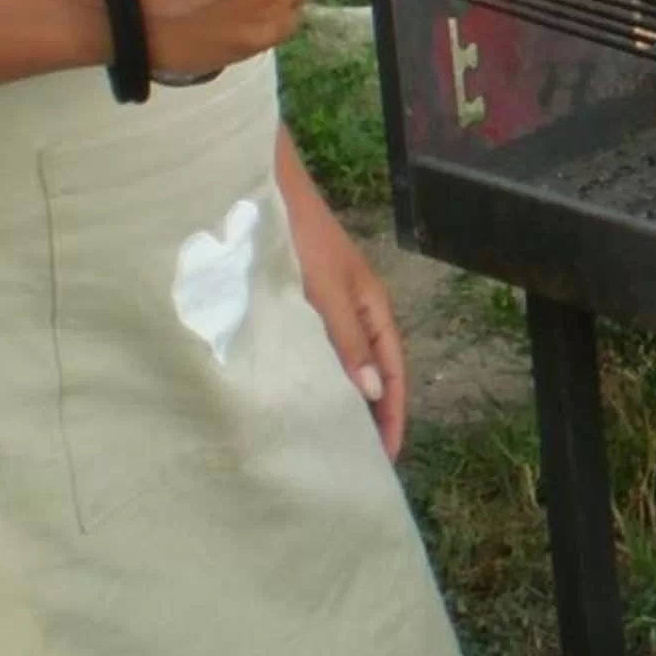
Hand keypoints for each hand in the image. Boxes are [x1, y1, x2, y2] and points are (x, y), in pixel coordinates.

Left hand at [283, 160, 408, 459]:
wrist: (263, 191)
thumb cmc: (300, 237)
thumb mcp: (327, 289)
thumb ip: (346, 339)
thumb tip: (373, 395)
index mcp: (372, 307)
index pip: (392, 373)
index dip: (392, 416)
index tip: (383, 460)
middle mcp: (353, 312)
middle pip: (371, 374)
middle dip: (369, 417)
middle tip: (354, 464)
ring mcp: (324, 309)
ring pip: (341, 366)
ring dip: (339, 401)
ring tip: (326, 442)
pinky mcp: (295, 306)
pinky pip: (312, 353)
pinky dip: (312, 380)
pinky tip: (293, 399)